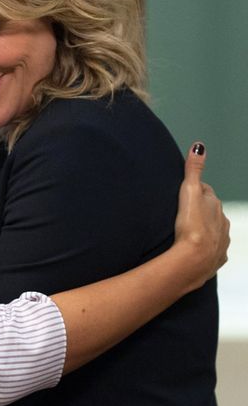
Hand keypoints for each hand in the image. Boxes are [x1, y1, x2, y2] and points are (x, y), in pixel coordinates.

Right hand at [174, 142, 229, 287]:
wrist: (193, 260)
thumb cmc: (190, 225)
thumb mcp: (189, 191)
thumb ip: (194, 170)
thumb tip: (199, 146)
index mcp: (215, 205)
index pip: (206, 192)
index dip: (194, 191)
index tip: (184, 192)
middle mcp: (222, 222)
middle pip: (210, 211)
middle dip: (200, 209)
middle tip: (182, 211)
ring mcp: (221, 241)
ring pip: (213, 230)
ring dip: (203, 228)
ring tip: (186, 230)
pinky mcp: (216, 258)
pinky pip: (212, 249)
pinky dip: (205, 247)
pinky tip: (193, 248)